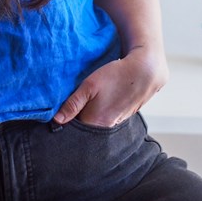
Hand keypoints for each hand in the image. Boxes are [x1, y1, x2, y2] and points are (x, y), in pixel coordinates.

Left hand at [53, 48, 167, 127]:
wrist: (144, 71)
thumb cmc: (115, 76)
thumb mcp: (89, 86)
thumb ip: (72, 104)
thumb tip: (57, 120)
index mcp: (95, 122)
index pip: (75, 129)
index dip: (67, 120)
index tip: (62, 111)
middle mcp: (106, 127)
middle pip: (87, 128)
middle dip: (79, 119)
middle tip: (78, 103)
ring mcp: (117, 123)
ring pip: (98, 123)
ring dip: (93, 114)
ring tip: (93, 99)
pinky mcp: (124, 117)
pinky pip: (109, 119)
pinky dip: (104, 112)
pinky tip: (105, 100)